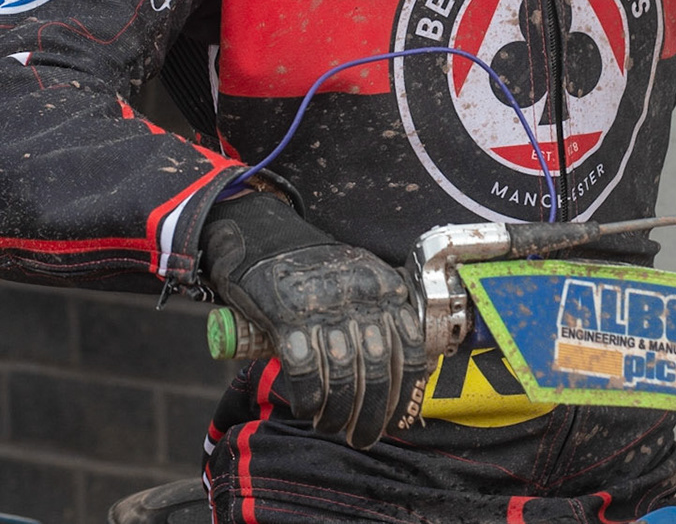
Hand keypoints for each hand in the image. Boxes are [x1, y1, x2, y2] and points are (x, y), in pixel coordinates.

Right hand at [201, 193, 426, 447]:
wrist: (264, 238)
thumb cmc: (316, 270)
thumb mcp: (362, 278)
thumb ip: (383, 314)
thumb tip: (406, 371)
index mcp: (385, 288)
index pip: (411, 348)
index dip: (407, 392)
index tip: (397, 419)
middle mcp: (361, 296)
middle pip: (378, 369)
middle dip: (371, 414)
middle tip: (362, 437)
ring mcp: (323, 305)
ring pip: (344, 375)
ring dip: (339, 412)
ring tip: (331, 427)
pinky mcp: (286, 315)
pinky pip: (305, 370)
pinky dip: (309, 397)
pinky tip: (308, 409)